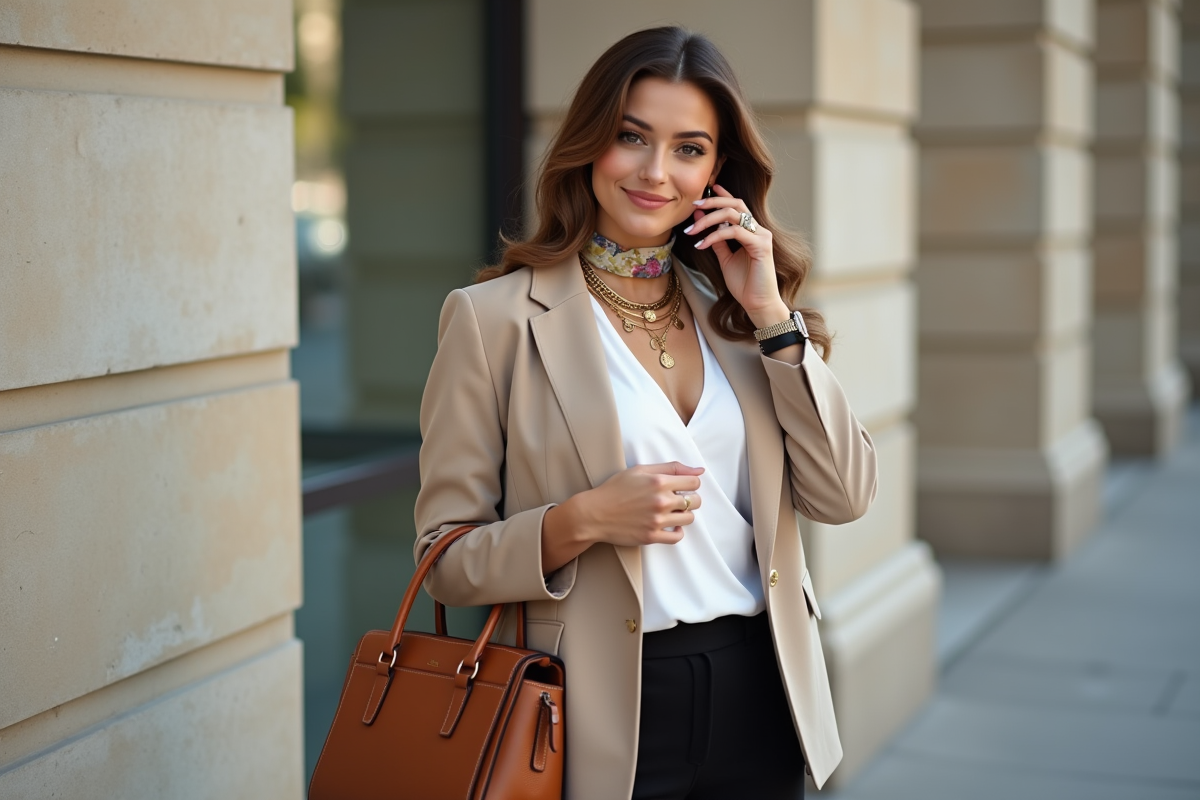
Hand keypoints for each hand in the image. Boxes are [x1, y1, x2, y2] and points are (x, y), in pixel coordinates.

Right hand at [541, 462, 703, 572]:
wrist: (594, 513)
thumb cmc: (614, 490)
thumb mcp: (640, 470)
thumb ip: (671, 467)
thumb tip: (700, 470)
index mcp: (659, 481)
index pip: (694, 482)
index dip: (691, 483)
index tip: (682, 486)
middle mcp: (661, 501)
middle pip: (696, 501)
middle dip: (690, 499)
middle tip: (676, 499)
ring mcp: (657, 520)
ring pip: (689, 519)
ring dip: (683, 514)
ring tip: (670, 512)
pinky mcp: (652, 536)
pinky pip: (678, 536)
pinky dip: (677, 531)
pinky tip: (669, 525)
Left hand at [684, 184, 789, 324]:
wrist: (758, 304)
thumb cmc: (745, 284)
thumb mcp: (726, 258)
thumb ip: (716, 240)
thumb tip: (701, 220)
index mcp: (751, 231)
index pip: (738, 205)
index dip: (723, 194)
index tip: (707, 189)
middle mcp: (758, 230)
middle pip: (735, 204)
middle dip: (712, 202)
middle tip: (694, 205)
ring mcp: (761, 236)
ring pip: (733, 215)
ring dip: (708, 220)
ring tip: (691, 229)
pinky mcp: (761, 246)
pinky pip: (734, 232)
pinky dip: (715, 236)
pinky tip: (701, 244)